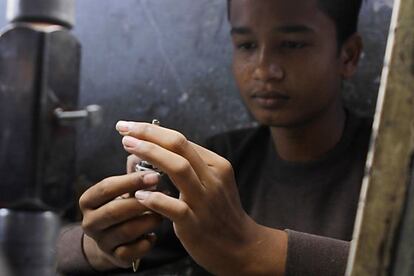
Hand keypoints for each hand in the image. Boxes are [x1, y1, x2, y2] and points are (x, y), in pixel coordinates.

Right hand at [79, 171, 161, 270]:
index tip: (154, 175)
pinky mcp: (115, 258)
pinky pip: (132, 252)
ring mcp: (101, 242)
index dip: (131, 181)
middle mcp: (90, 222)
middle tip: (164, 194)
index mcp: (88, 200)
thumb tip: (148, 151)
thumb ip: (134, 171)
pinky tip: (154, 234)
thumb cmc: (123, 204)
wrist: (115, 237)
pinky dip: (146, 242)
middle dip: (142, 202)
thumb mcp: (123, 188)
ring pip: (126, 231)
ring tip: (162, 213)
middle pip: (114, 211)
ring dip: (148, 220)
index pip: (106, 188)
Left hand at [116, 121, 287, 274]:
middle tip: (124, 129)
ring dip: (151, 154)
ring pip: (179, 168)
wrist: (240, 247)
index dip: (153, 130)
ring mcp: (205, 201)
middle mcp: (213, 178)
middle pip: (180, 146)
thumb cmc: (220, 212)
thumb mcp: (213, 183)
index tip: (130, 126)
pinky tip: (138, 194)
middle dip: (149, 134)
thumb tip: (158, 149)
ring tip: (128, 147)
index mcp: (216, 166)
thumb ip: (191, 167)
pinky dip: (155, 198)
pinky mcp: (196, 223)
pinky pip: (174, 207)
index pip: (182, 140)